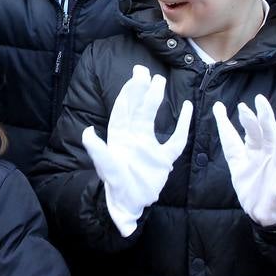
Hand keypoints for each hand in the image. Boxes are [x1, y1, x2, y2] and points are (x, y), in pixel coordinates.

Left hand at [81, 64, 192, 236]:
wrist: (130, 205)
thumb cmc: (117, 187)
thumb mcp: (107, 170)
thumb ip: (98, 152)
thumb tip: (87, 132)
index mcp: (118, 138)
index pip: (122, 112)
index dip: (126, 96)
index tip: (132, 80)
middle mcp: (133, 138)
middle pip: (136, 110)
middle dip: (139, 91)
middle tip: (143, 71)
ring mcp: (149, 147)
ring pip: (152, 119)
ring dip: (154, 101)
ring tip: (159, 81)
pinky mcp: (164, 159)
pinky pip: (176, 141)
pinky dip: (183, 125)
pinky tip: (188, 108)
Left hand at [213, 95, 275, 226]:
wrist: (262, 212)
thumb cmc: (250, 183)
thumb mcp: (236, 160)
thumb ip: (229, 137)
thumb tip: (218, 107)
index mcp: (255, 151)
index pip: (250, 132)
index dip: (245, 120)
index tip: (238, 105)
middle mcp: (268, 157)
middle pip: (267, 134)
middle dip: (264, 117)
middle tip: (259, 100)